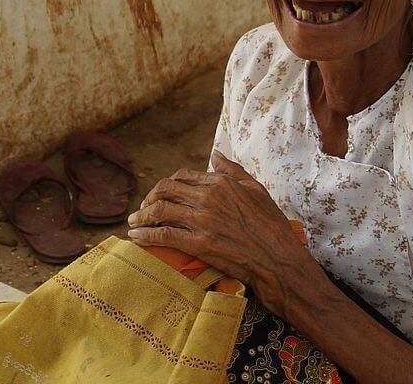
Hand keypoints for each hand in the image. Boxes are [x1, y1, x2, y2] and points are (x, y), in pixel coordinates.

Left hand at [127, 151, 312, 311]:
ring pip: (160, 210)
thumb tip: (216, 154)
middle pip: (165, 190)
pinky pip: (163, 234)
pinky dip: (145, 234)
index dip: (168, 184)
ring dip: (141, 216)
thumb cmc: (271, 225)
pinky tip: (137, 237)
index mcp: (221, 183)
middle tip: (143, 208)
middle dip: (149, 198)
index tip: (161, 194)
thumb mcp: (256, 189)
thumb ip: (233, 170)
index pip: (183, 176)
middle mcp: (208, 197)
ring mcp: (202, 220)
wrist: (277, 259)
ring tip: (134, 223)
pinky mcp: (198, 243)